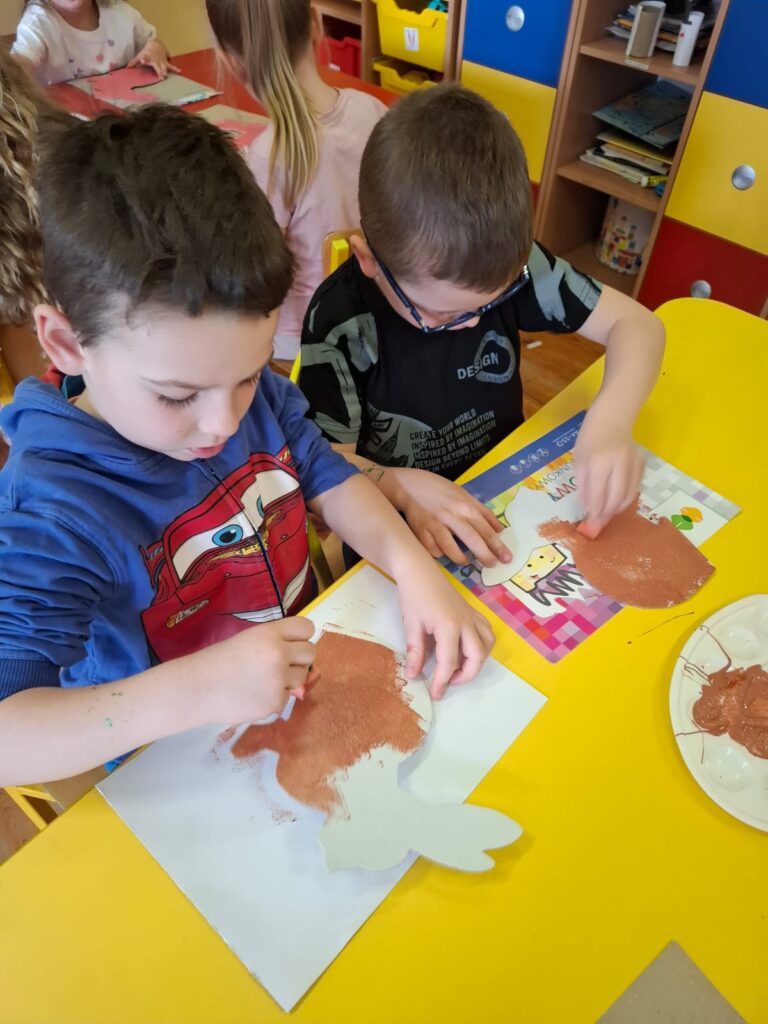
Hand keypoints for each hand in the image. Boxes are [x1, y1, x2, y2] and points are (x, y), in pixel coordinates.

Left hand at [128, 40, 179, 78]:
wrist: (156, 43)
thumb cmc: (147, 51)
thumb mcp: (140, 55)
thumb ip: (134, 62)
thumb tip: (127, 68)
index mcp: (148, 57)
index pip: (145, 58)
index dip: (144, 59)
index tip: (142, 61)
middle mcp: (156, 59)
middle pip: (157, 65)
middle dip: (159, 70)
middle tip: (160, 76)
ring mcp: (161, 61)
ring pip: (164, 66)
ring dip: (165, 71)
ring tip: (166, 75)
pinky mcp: (166, 62)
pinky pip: (171, 66)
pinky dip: (175, 68)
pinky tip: (179, 71)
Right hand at [199, 617, 315, 723]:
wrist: (197, 688)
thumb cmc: (219, 660)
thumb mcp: (249, 639)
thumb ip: (276, 642)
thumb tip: (301, 656)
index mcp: (270, 633)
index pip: (307, 627)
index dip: (301, 635)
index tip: (293, 642)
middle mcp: (278, 654)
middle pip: (310, 652)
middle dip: (300, 658)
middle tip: (282, 663)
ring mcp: (278, 680)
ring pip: (302, 677)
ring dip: (289, 679)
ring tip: (263, 680)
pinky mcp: (275, 702)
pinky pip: (286, 697)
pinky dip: (274, 697)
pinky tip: (254, 694)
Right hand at [391, 468, 512, 567]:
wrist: (408, 485)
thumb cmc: (438, 489)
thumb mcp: (464, 494)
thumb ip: (482, 511)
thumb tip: (499, 529)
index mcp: (465, 506)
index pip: (486, 529)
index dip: (497, 546)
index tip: (506, 558)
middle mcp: (452, 516)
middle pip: (472, 539)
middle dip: (485, 555)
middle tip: (492, 565)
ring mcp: (434, 523)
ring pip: (450, 546)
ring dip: (460, 558)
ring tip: (466, 562)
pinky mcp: (419, 529)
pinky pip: (430, 548)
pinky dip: (437, 553)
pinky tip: (442, 555)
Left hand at [398, 564, 494, 699]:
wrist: (419, 570)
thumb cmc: (413, 595)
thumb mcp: (411, 625)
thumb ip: (415, 652)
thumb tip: (413, 676)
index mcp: (449, 626)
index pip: (449, 662)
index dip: (442, 681)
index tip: (436, 694)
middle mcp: (466, 623)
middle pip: (477, 657)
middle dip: (466, 676)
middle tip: (448, 682)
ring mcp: (472, 617)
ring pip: (487, 645)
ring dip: (477, 661)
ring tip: (459, 667)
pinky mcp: (473, 612)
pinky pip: (487, 632)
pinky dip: (482, 645)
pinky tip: (467, 648)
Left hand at [573, 412, 643, 537]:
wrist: (612, 418)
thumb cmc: (589, 439)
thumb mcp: (579, 461)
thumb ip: (584, 485)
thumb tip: (589, 508)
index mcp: (599, 463)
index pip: (598, 495)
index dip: (595, 512)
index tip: (591, 523)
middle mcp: (619, 464)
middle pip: (616, 498)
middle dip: (607, 514)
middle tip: (600, 523)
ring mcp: (633, 464)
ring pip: (629, 495)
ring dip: (617, 509)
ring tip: (607, 515)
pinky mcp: (642, 464)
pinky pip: (635, 487)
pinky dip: (626, 498)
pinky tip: (617, 501)